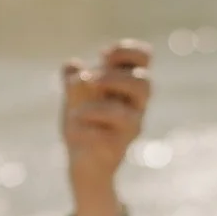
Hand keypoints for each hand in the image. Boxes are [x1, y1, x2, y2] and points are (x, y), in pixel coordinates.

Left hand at [61, 41, 151, 207]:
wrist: (84, 165)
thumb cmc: (85, 125)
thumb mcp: (75, 97)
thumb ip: (74, 80)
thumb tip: (72, 66)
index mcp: (128, 86)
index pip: (144, 57)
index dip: (127, 50)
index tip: (103, 54)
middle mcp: (135, 107)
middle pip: (144, 84)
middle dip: (114, 78)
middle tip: (89, 80)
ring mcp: (128, 130)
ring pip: (125, 115)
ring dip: (96, 108)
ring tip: (74, 112)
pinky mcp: (115, 150)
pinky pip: (104, 139)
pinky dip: (84, 131)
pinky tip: (73, 132)